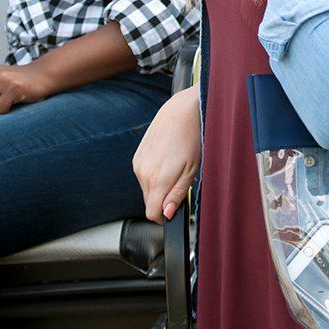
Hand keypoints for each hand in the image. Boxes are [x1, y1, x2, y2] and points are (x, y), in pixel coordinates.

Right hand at [133, 87, 201, 221]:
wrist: (180, 112)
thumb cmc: (190, 139)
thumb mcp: (191, 171)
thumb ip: (177, 195)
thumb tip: (167, 213)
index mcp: (157, 180)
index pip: (152, 213)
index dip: (164, 215)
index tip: (174, 209)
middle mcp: (143, 173)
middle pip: (149, 202)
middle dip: (163, 199)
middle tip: (180, 182)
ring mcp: (138, 164)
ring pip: (146, 188)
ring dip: (158, 186)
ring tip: (174, 168)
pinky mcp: (137, 156)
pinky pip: (143, 175)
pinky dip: (153, 174)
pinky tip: (166, 161)